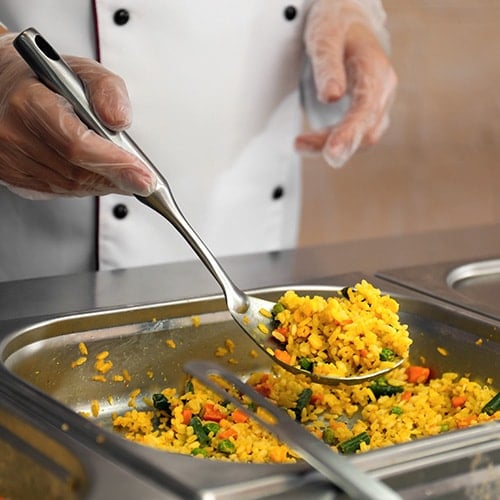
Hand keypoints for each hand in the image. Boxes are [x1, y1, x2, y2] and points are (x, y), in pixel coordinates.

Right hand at [0, 31, 154, 198]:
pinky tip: (96, 176)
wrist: (5, 86)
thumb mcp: (84, 71)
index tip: (144, 177)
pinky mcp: (10, 175)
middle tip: (143, 180)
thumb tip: (119, 120)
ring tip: (124, 175)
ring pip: (70, 186)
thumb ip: (108, 90)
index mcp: (29, 102)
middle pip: (77, 171)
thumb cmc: (46, 80)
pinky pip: (58, 191)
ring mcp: (9, 158)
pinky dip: (84, 187)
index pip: (77, 144)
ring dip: (103, 184)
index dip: (115, 164)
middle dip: (117, 178)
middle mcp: (13, 133)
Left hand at [296, 0, 396, 167]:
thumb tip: (331, 97)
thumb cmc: (336, 26)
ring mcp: (377, 103)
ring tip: (299, 143)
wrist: (347, 21)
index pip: (366, 109)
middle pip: (366, 130)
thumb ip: (328, 66)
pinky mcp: (366, 112)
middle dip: (336, 144)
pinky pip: (354, 134)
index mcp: (376, 70)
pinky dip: (332, 141)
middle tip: (301, 146)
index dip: (349, 132)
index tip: (332, 150)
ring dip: (330, 145)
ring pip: (360, 137)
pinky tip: (309, 141)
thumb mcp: (326, 37)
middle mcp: (383, 90)